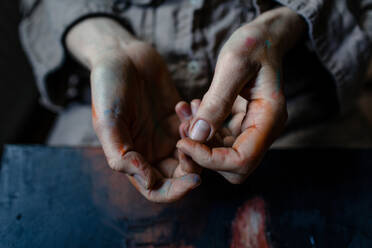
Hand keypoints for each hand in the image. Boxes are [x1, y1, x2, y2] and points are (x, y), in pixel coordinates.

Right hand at [66, 18, 200, 201]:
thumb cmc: (108, 86)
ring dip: (197, 139)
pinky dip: (198, 120)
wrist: (121, 55)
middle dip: (192, 164)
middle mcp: (151, 151)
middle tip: (198, 142)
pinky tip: (189, 102)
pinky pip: (197, 130)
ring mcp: (167, 135)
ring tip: (188, 114)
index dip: (176, 191)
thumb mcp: (108, 121)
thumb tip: (149, 183)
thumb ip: (122, 155)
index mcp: (132, 158)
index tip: (195, 179)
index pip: (156, 189)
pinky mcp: (178, 118)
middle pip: (179, 175)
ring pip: (192, 153)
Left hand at [177, 7, 305, 183]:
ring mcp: (254, 128)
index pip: (242, 160)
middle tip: (184, 128)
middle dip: (204, 154)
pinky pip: (220, 138)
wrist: (264, 37)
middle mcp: (265, 129)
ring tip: (187, 111)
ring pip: (224, 155)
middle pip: (234, 167)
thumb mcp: (233, 65)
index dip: (210, 159)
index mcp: (270, 118)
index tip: (183, 142)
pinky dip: (203, 130)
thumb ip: (217, 101)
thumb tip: (197, 136)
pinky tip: (194, 107)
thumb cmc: (253, 44)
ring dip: (200, 140)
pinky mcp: (242, 124)